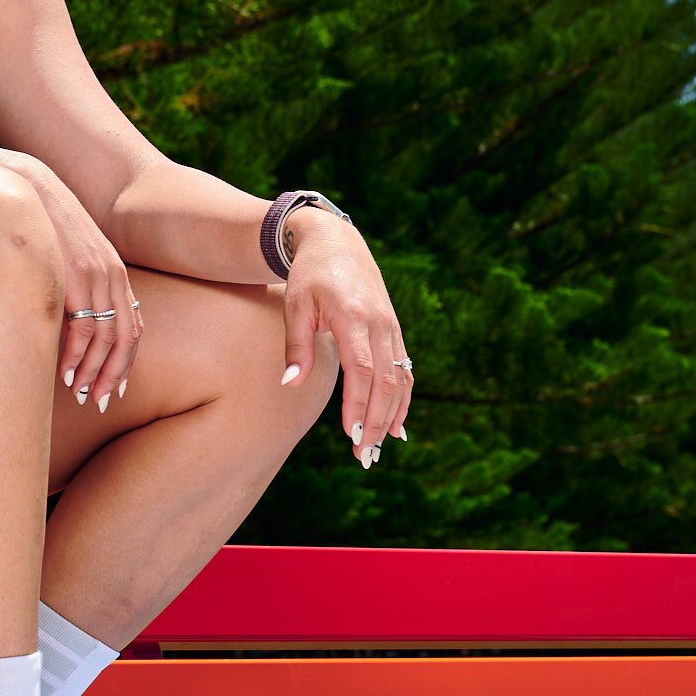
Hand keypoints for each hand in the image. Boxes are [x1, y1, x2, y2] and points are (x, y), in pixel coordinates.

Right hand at [10, 155, 142, 410]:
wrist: (26, 192)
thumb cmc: (40, 227)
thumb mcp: (67, 255)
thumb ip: (76, 283)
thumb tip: (68, 319)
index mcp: (114, 272)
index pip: (132, 326)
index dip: (126, 360)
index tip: (116, 385)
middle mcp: (113, 276)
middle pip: (126, 338)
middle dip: (115, 374)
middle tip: (101, 400)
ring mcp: (97, 276)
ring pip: (107, 339)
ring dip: (94, 371)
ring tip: (81, 392)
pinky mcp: (77, 277)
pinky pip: (85, 327)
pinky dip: (77, 355)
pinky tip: (67, 373)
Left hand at [280, 211, 408, 467]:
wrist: (337, 242)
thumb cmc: (309, 275)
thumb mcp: (295, 305)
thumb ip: (296, 345)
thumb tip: (290, 384)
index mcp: (353, 317)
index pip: (362, 369)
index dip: (359, 403)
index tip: (350, 433)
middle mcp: (379, 323)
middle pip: (387, 381)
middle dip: (377, 420)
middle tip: (364, 453)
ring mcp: (391, 326)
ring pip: (401, 378)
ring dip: (392, 414)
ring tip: (379, 446)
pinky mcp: (394, 329)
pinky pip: (405, 369)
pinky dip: (403, 398)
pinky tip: (397, 424)